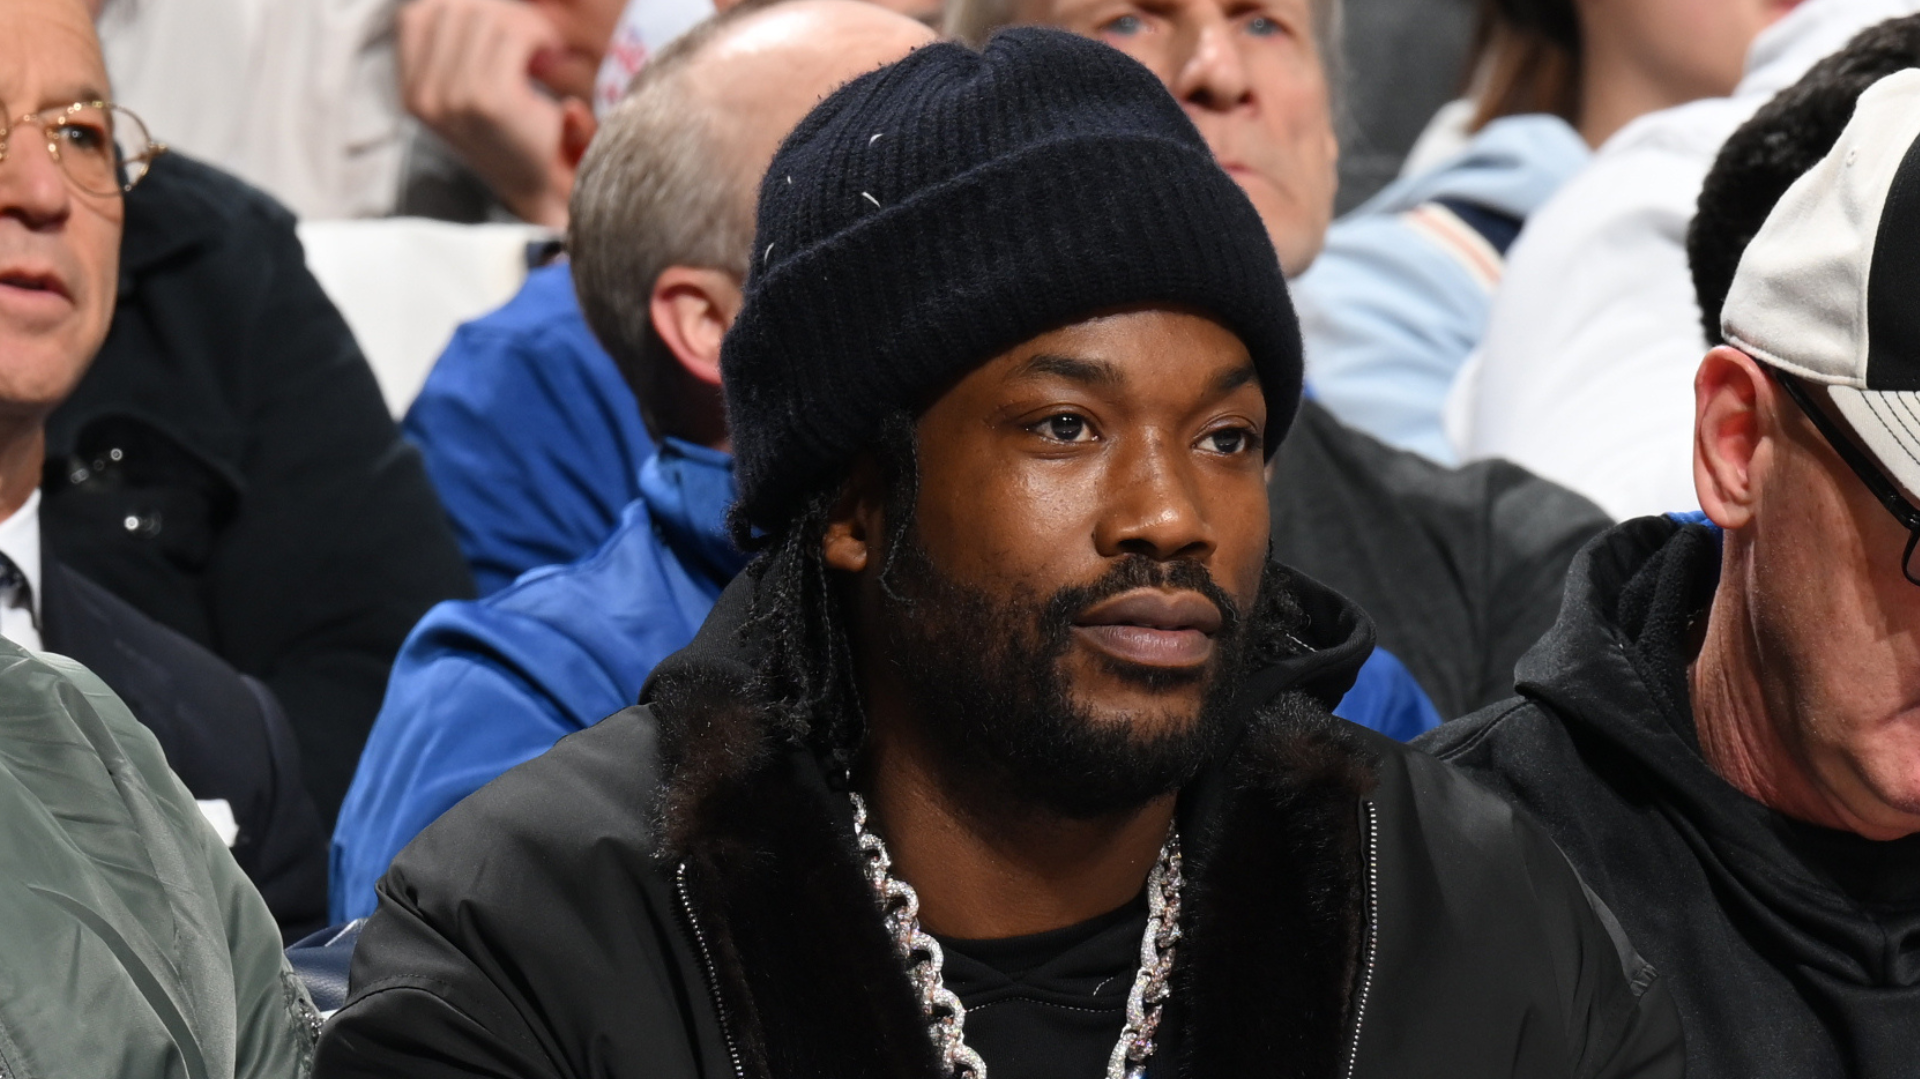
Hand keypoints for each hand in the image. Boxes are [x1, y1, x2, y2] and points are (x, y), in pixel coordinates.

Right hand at [398, 0, 594, 226]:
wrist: (546, 189)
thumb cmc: (516, 134)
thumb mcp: (468, 92)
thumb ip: (454, 46)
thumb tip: (457, 0)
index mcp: (411, 93)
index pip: (417, 16)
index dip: (461, 8)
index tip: (499, 23)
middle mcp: (424, 96)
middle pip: (454, 9)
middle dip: (499, 11)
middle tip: (532, 33)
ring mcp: (454, 98)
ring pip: (485, 15)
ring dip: (522, 21)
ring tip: (543, 44)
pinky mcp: (491, 100)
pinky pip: (514, 36)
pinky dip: (537, 34)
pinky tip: (551, 51)